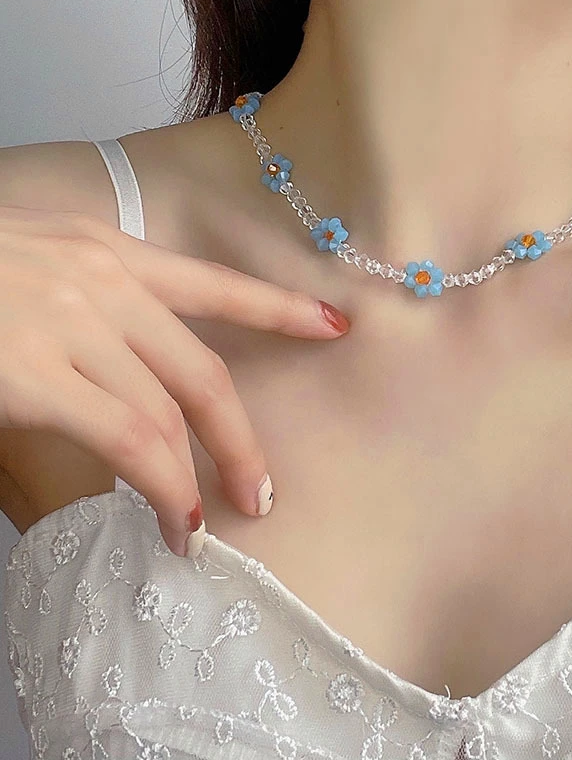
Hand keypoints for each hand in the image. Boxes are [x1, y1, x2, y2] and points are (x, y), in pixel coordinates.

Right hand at [0, 205, 349, 556]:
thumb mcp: (30, 278)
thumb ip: (88, 327)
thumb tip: (122, 390)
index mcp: (105, 254)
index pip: (215, 285)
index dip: (281, 307)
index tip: (333, 324)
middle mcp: (101, 281)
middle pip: (205, 370)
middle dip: (241, 436)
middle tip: (265, 488)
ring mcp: (71, 322)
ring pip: (170, 412)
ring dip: (200, 477)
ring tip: (207, 525)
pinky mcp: (35, 369)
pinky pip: (128, 438)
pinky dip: (161, 485)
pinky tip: (173, 520)